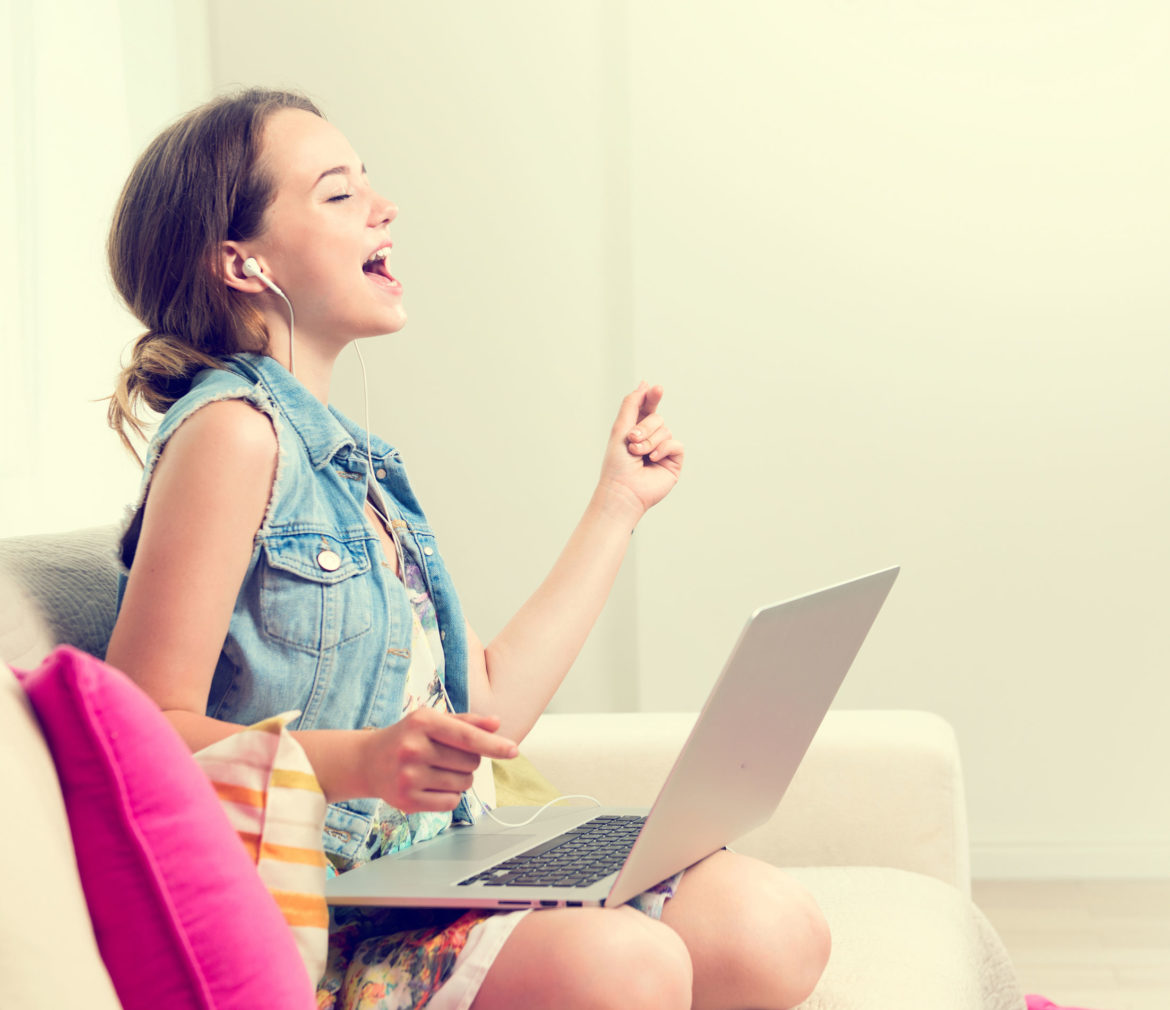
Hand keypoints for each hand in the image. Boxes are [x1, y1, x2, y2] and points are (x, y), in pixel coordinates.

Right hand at [357, 708, 517, 812]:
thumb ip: (466, 722)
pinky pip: (451, 803)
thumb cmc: (407, 737)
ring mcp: (408, 776)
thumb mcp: (432, 720)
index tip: (514, 750)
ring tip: (439, 769)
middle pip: (470, 762)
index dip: (493, 745)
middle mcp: (413, 748)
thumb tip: (497, 724)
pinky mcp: (407, 801)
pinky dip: (450, 795)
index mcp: (422, 722)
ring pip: (464, 784)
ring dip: (461, 778)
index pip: (467, 736)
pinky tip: (432, 785)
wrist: (367, 761)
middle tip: (448, 755)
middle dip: (469, 760)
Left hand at [598, 382, 684, 517]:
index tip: (656, 388)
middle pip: (657, 418)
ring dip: (649, 441)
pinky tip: (652, 460)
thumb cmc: (617, 464)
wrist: (623, 490)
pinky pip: (676, 445)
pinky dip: (663, 449)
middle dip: (644, 428)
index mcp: (636, 430)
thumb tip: (644, 384)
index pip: (648, 408)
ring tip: (638, 454)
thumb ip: (631, 404)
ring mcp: (663, 450)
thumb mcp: (621, 428)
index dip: (652, 397)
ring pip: (666, 430)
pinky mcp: (673, 462)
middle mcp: (651, 439)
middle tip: (632, 440)